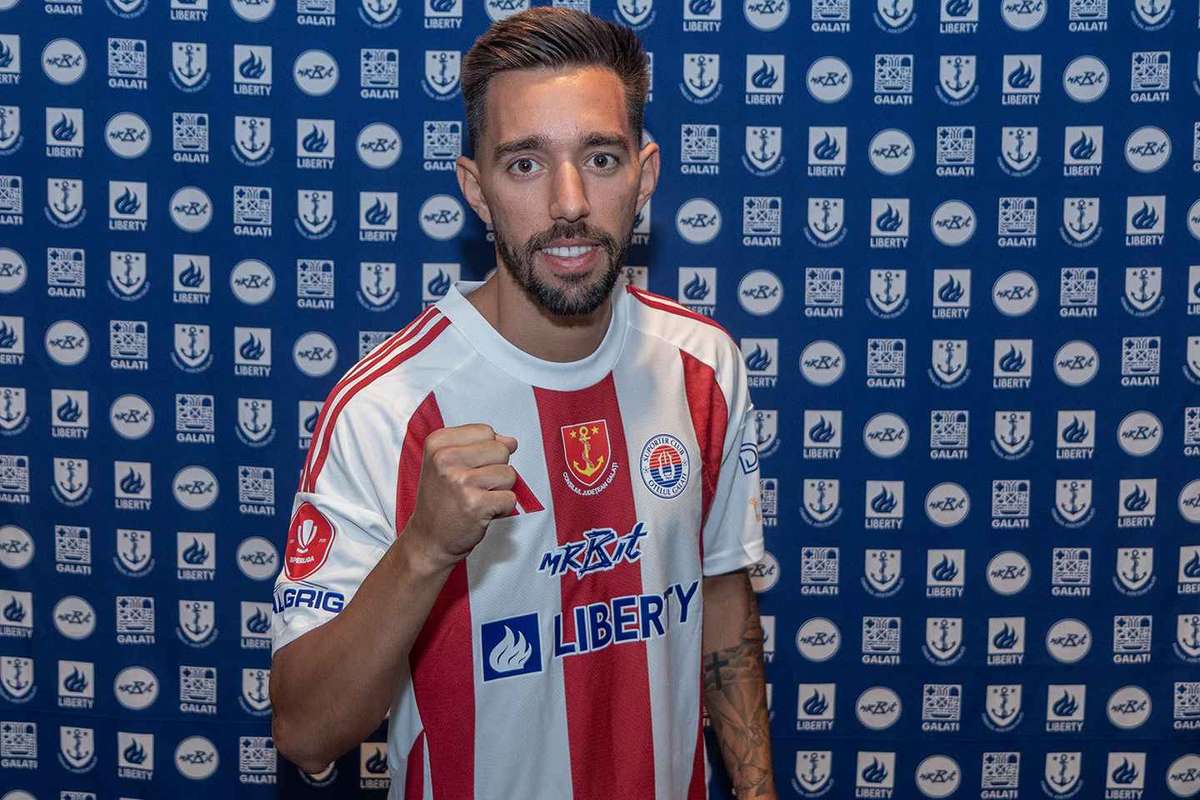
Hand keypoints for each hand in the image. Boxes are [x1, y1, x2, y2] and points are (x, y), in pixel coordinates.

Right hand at [402, 423, 517, 572]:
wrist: (428, 538)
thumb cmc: (442, 500)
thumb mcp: (449, 462)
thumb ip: (480, 445)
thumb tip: (511, 441)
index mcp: (438, 442)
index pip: (486, 431)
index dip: (486, 451)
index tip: (467, 469)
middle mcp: (445, 459)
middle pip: (501, 450)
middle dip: (496, 469)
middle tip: (474, 487)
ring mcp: (460, 481)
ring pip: (509, 474)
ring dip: (500, 490)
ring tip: (477, 499)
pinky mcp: (475, 504)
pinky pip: (511, 498)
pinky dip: (502, 508)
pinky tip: (482, 512)